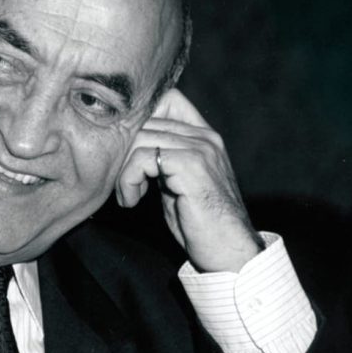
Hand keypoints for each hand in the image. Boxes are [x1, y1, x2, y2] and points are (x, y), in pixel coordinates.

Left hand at [116, 88, 263, 272]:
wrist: (229, 253)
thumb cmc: (199, 223)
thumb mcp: (176, 183)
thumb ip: (160, 159)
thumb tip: (125, 146)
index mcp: (204, 136)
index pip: (167, 99)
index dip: (139, 118)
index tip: (125, 151)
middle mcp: (204, 136)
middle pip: (145, 120)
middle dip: (123, 151)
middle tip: (121, 183)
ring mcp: (200, 149)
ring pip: (139, 138)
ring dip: (123, 170)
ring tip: (127, 195)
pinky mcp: (191, 166)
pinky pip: (142, 158)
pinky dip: (128, 180)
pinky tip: (132, 201)